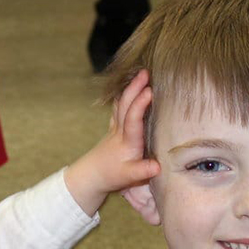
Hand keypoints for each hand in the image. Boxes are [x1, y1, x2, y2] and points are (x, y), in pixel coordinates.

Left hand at [63, 70, 159, 216]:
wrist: (91, 176)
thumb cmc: (112, 176)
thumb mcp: (129, 177)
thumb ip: (143, 171)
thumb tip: (158, 166)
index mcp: (127, 142)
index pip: (132, 119)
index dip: (140, 105)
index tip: (150, 91)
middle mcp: (120, 131)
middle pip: (125, 105)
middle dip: (134, 88)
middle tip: (146, 72)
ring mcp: (115, 128)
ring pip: (121, 104)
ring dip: (130, 88)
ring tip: (140, 74)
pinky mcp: (114, 128)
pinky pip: (119, 107)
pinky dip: (126, 95)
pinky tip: (130, 86)